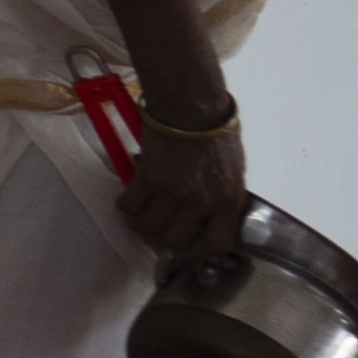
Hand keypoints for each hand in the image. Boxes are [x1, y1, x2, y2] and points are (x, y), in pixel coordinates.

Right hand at [120, 115, 250, 260]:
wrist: (193, 108)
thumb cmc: (216, 132)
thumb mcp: (231, 170)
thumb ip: (219, 195)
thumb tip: (201, 211)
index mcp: (228, 200)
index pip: (217, 243)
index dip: (198, 250)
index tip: (186, 243)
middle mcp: (202, 202)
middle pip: (174, 240)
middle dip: (159, 240)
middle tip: (152, 231)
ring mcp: (174, 192)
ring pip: (148, 227)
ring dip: (138, 226)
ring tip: (136, 218)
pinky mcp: (149, 178)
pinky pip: (130, 204)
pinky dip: (126, 205)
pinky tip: (129, 198)